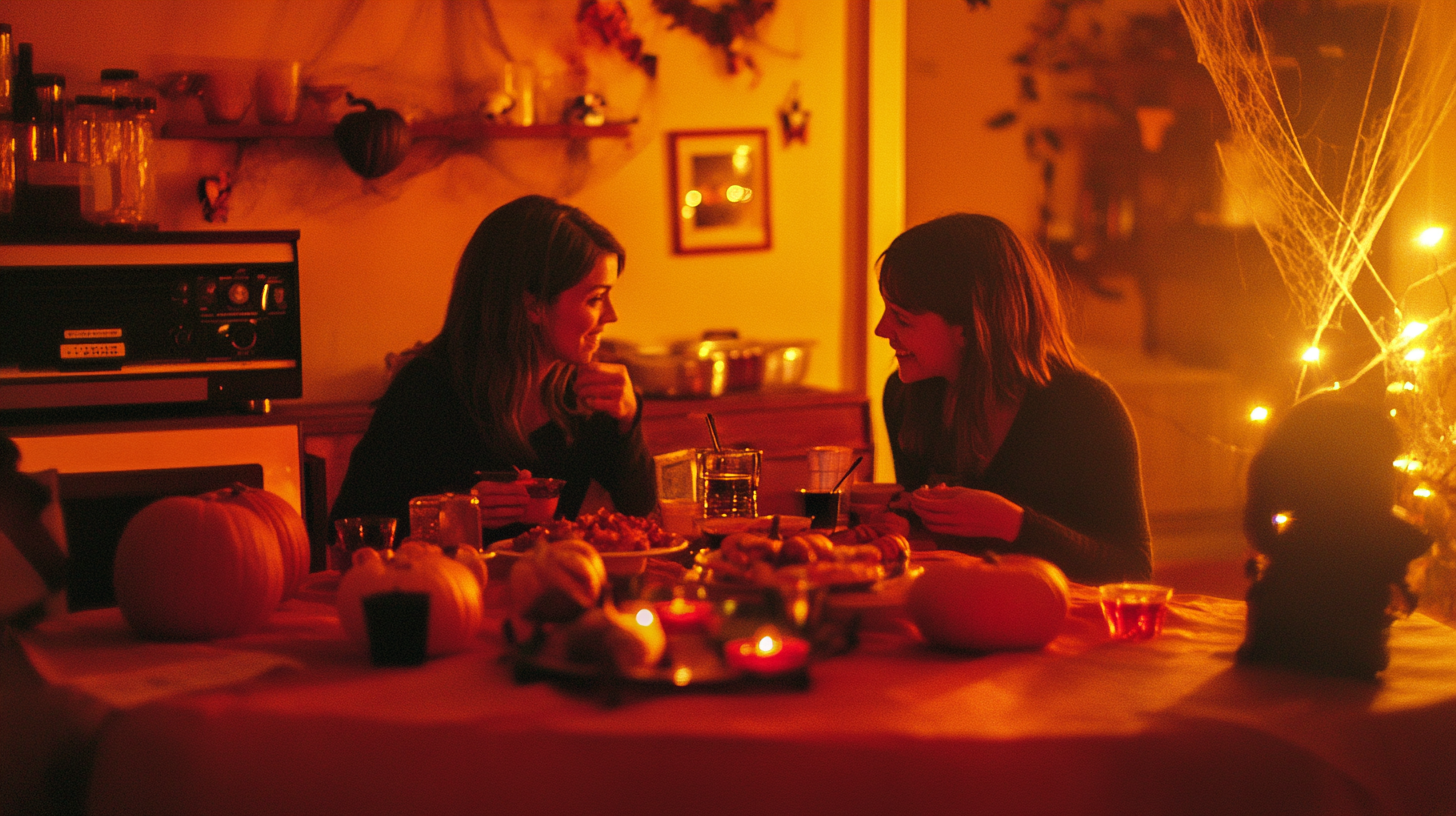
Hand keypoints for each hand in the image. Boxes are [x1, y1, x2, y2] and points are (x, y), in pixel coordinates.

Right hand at [473, 469, 530, 528]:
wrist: (470, 510)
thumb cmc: (487, 496)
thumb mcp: (496, 486)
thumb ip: (512, 482)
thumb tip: (527, 473)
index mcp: (482, 487)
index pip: (499, 487)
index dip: (514, 489)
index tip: (525, 491)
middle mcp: (478, 499)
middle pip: (497, 500)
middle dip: (514, 500)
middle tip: (527, 500)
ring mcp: (478, 512)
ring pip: (496, 512)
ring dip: (512, 511)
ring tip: (523, 510)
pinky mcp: (481, 523)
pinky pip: (495, 522)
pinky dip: (507, 520)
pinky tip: (516, 518)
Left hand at [575, 362, 637, 430]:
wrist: (630, 407)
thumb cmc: (615, 389)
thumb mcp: (612, 376)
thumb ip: (598, 370)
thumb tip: (579, 368)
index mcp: (619, 369)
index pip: (593, 366)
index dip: (581, 372)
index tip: (578, 378)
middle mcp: (621, 379)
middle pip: (591, 377)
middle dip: (579, 383)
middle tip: (576, 388)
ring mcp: (621, 393)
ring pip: (592, 390)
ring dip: (582, 394)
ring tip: (580, 396)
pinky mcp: (617, 406)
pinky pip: (595, 403)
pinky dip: (588, 403)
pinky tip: (588, 403)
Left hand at [909, 484, 1023, 540]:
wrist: (1005, 520)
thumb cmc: (989, 501)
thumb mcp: (968, 492)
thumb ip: (949, 492)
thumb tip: (933, 491)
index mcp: (957, 504)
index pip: (929, 502)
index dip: (919, 498)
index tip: (915, 492)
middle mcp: (955, 517)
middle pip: (927, 514)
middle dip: (917, 507)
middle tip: (914, 500)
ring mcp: (957, 527)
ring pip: (931, 524)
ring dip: (922, 516)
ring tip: (920, 508)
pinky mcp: (959, 534)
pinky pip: (940, 529)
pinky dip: (931, 523)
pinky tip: (930, 518)